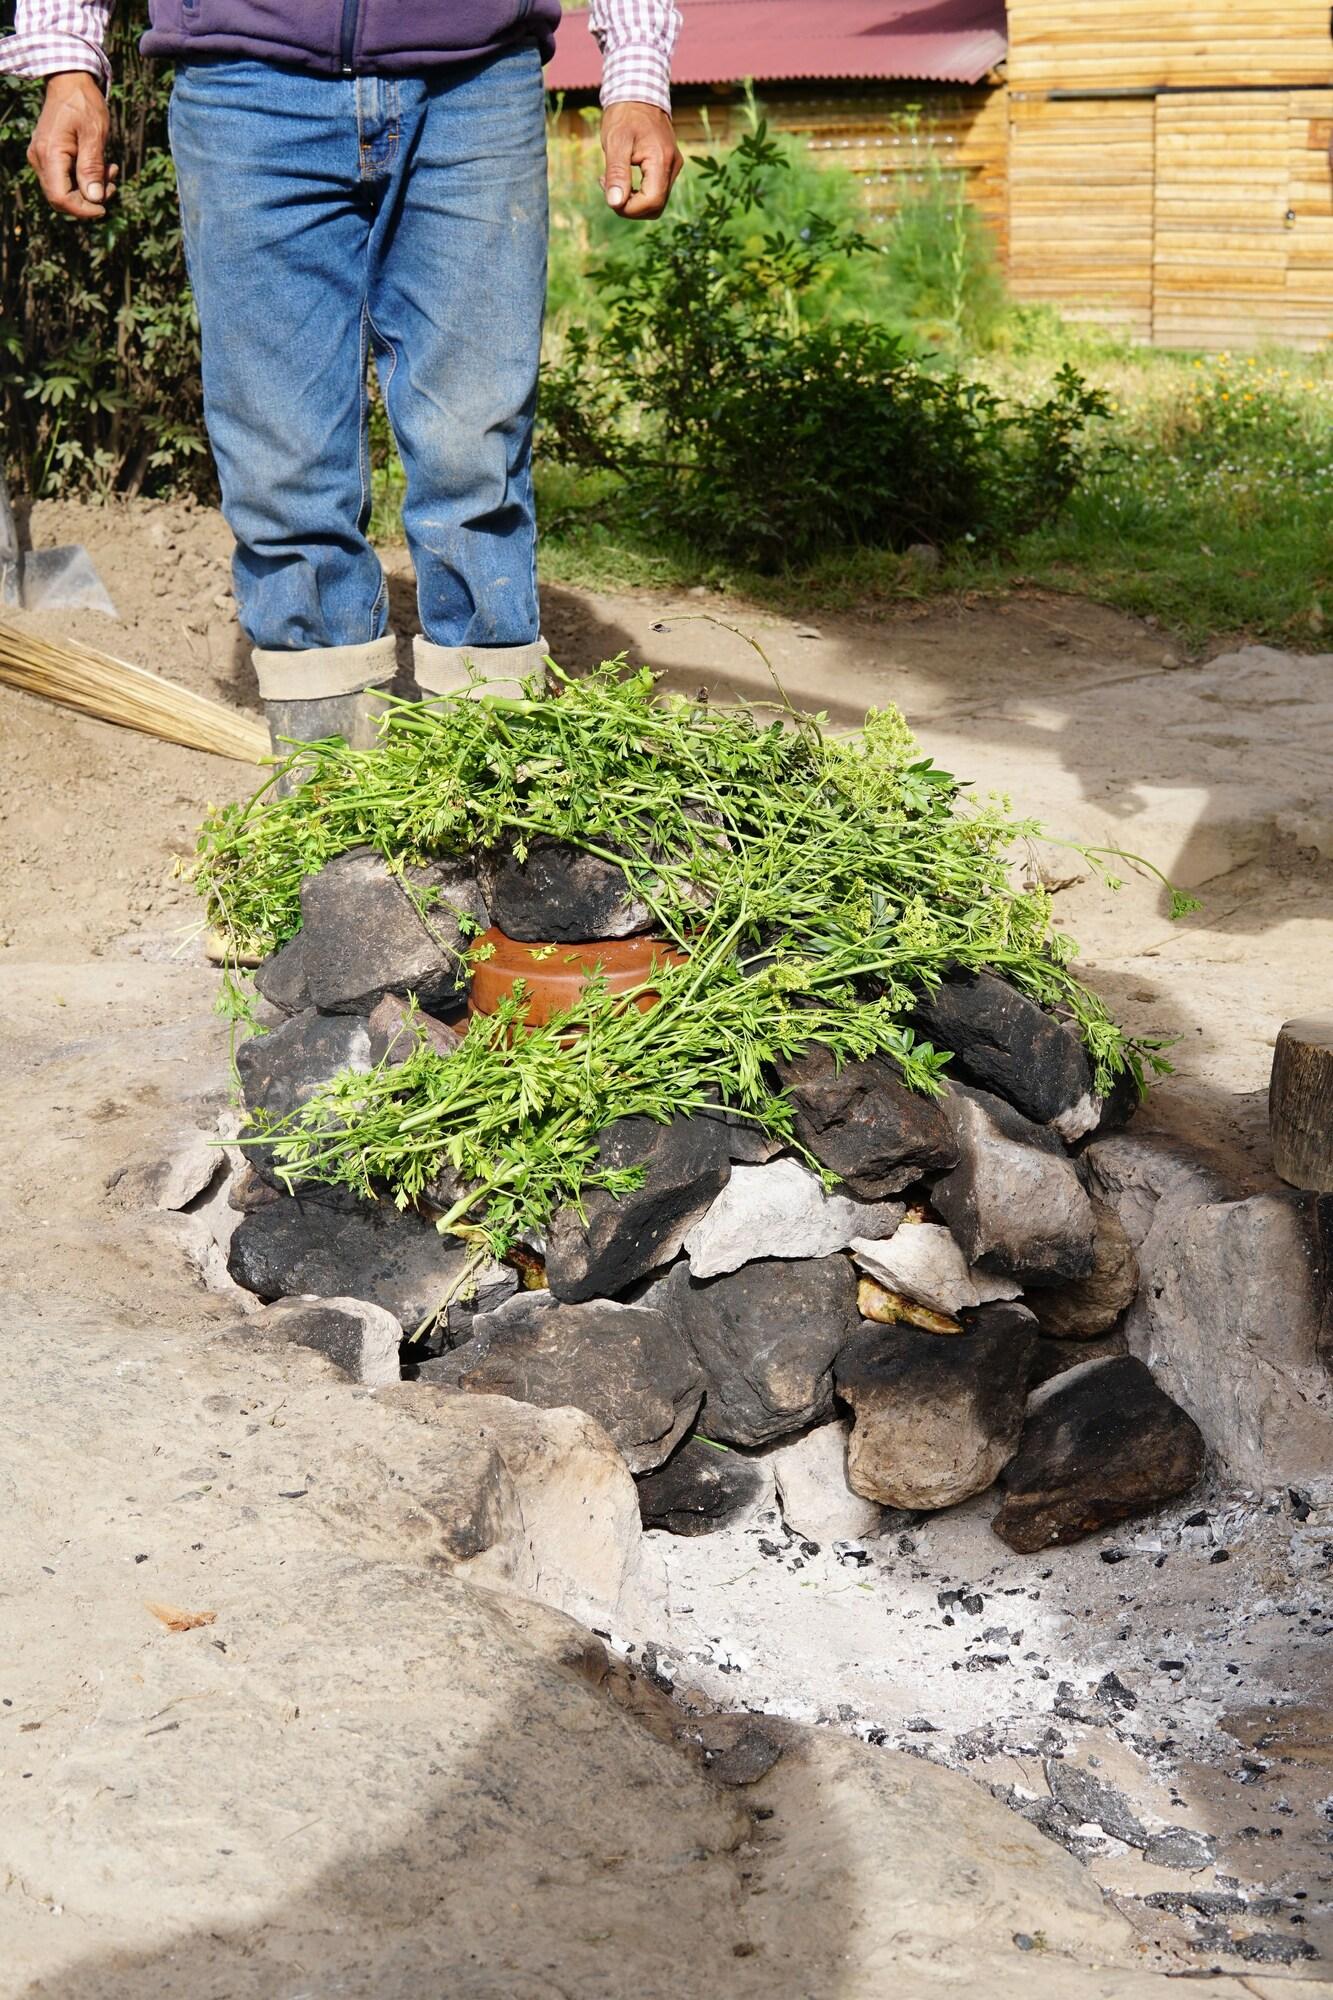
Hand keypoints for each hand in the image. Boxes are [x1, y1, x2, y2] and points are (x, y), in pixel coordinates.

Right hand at [28, 72, 117, 219]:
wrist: (69, 82)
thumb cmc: (83, 103)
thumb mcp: (94, 134)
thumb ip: (92, 167)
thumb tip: (94, 199)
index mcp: (49, 154)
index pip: (61, 198)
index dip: (83, 210)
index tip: (105, 207)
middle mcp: (39, 159)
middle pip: (61, 199)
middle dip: (89, 200)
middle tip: (112, 184)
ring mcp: (41, 158)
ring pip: (65, 191)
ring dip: (91, 189)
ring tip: (111, 171)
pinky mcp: (48, 157)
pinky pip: (65, 179)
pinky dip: (85, 180)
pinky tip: (102, 167)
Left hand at [600, 101, 682, 219]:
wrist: (638, 92)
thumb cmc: (624, 115)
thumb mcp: (615, 142)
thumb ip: (616, 174)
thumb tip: (615, 203)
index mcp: (662, 160)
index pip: (651, 202)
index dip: (629, 208)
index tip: (609, 194)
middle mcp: (672, 166)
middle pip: (655, 207)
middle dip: (630, 207)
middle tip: (608, 187)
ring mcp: (673, 166)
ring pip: (655, 202)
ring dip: (632, 200)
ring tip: (612, 180)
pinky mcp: (668, 165)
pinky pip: (655, 190)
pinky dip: (637, 192)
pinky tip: (621, 177)